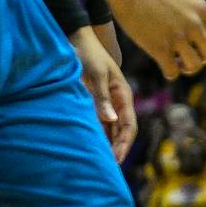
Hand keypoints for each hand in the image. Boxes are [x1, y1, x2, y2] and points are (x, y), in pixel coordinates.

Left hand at [70, 28, 136, 161]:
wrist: (77, 38)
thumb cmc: (88, 54)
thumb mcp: (96, 74)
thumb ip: (101, 97)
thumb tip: (110, 120)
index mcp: (122, 94)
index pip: (129, 125)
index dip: (124, 143)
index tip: (117, 159)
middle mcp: (116, 101)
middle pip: (121, 131)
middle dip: (118, 149)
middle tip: (110, 168)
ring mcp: (105, 102)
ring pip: (110, 129)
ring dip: (107, 145)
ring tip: (100, 163)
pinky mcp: (93, 102)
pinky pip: (97, 123)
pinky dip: (96, 136)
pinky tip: (89, 147)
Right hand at [102, 0, 205, 80]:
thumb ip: (188, 11)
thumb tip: (188, 31)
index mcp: (202, 9)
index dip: (196, 40)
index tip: (181, 39)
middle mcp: (194, 24)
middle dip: (200, 59)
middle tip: (184, 57)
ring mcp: (178, 37)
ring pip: (195, 66)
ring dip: (186, 69)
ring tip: (174, 62)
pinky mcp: (160, 48)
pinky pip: (172, 72)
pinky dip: (169, 73)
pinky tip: (162, 65)